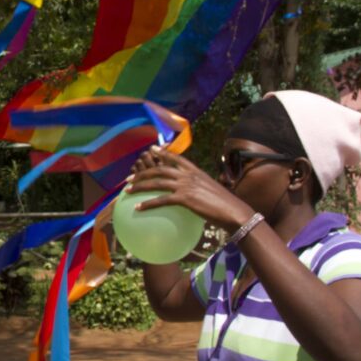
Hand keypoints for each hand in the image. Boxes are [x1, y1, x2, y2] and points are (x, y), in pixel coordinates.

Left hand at [127, 147, 254, 230]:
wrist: (233, 210)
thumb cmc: (224, 203)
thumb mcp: (209, 187)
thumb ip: (198, 184)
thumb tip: (191, 189)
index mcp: (195, 171)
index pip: (175, 158)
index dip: (162, 153)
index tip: (151, 150)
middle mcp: (188, 175)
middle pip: (159, 170)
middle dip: (141, 173)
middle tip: (129, 178)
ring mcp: (186, 185)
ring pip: (156, 183)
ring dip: (139, 186)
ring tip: (127, 191)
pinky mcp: (185, 198)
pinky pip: (161, 200)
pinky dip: (148, 204)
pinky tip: (138, 208)